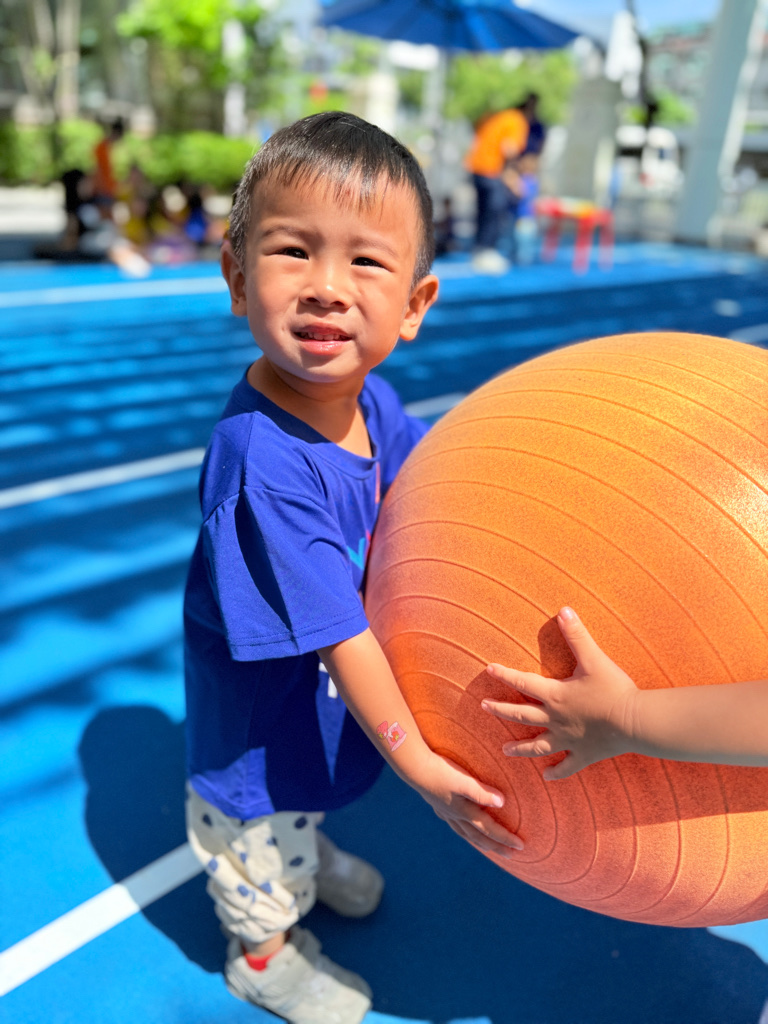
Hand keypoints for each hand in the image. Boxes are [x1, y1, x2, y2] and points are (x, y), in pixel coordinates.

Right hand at [408, 749, 523, 857]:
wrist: (414, 767)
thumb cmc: (440, 771)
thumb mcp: (463, 781)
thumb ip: (481, 792)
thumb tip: (502, 802)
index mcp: (463, 811)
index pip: (489, 829)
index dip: (505, 838)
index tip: (521, 846)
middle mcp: (455, 816)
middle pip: (479, 836)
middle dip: (496, 846)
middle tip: (512, 855)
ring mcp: (446, 812)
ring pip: (466, 833)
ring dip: (479, 842)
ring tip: (489, 848)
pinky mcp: (439, 804)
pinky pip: (455, 823)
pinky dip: (463, 830)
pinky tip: (462, 826)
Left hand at [481, 607, 638, 780]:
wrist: (636, 722)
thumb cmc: (614, 689)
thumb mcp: (594, 658)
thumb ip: (577, 635)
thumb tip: (563, 610)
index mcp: (556, 695)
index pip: (523, 682)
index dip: (505, 674)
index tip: (488, 669)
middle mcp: (556, 719)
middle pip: (522, 715)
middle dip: (501, 710)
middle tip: (484, 707)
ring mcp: (569, 740)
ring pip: (538, 746)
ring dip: (520, 749)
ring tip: (504, 751)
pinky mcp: (585, 755)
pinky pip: (566, 766)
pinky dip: (556, 772)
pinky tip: (546, 777)